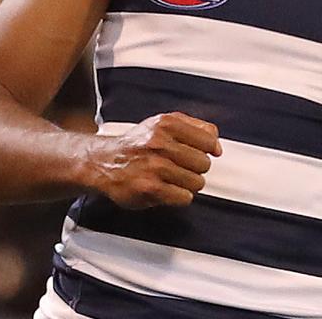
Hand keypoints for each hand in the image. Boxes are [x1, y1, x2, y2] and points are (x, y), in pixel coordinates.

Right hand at [86, 112, 222, 208]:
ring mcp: (155, 166)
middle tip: (179, 167)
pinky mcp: (150, 188)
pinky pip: (184, 197)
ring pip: (197, 182)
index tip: (197, 153)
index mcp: (167, 124)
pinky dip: (179, 196)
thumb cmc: (138, 144)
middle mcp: (160, 143)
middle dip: (195, 168)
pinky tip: (166, 189)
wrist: (104, 162)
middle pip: (204, 163)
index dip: (206, 150)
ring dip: (187, 184)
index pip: (209, 140)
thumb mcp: (163, 124)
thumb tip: (217, 146)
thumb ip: (195, 128)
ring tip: (172, 179)